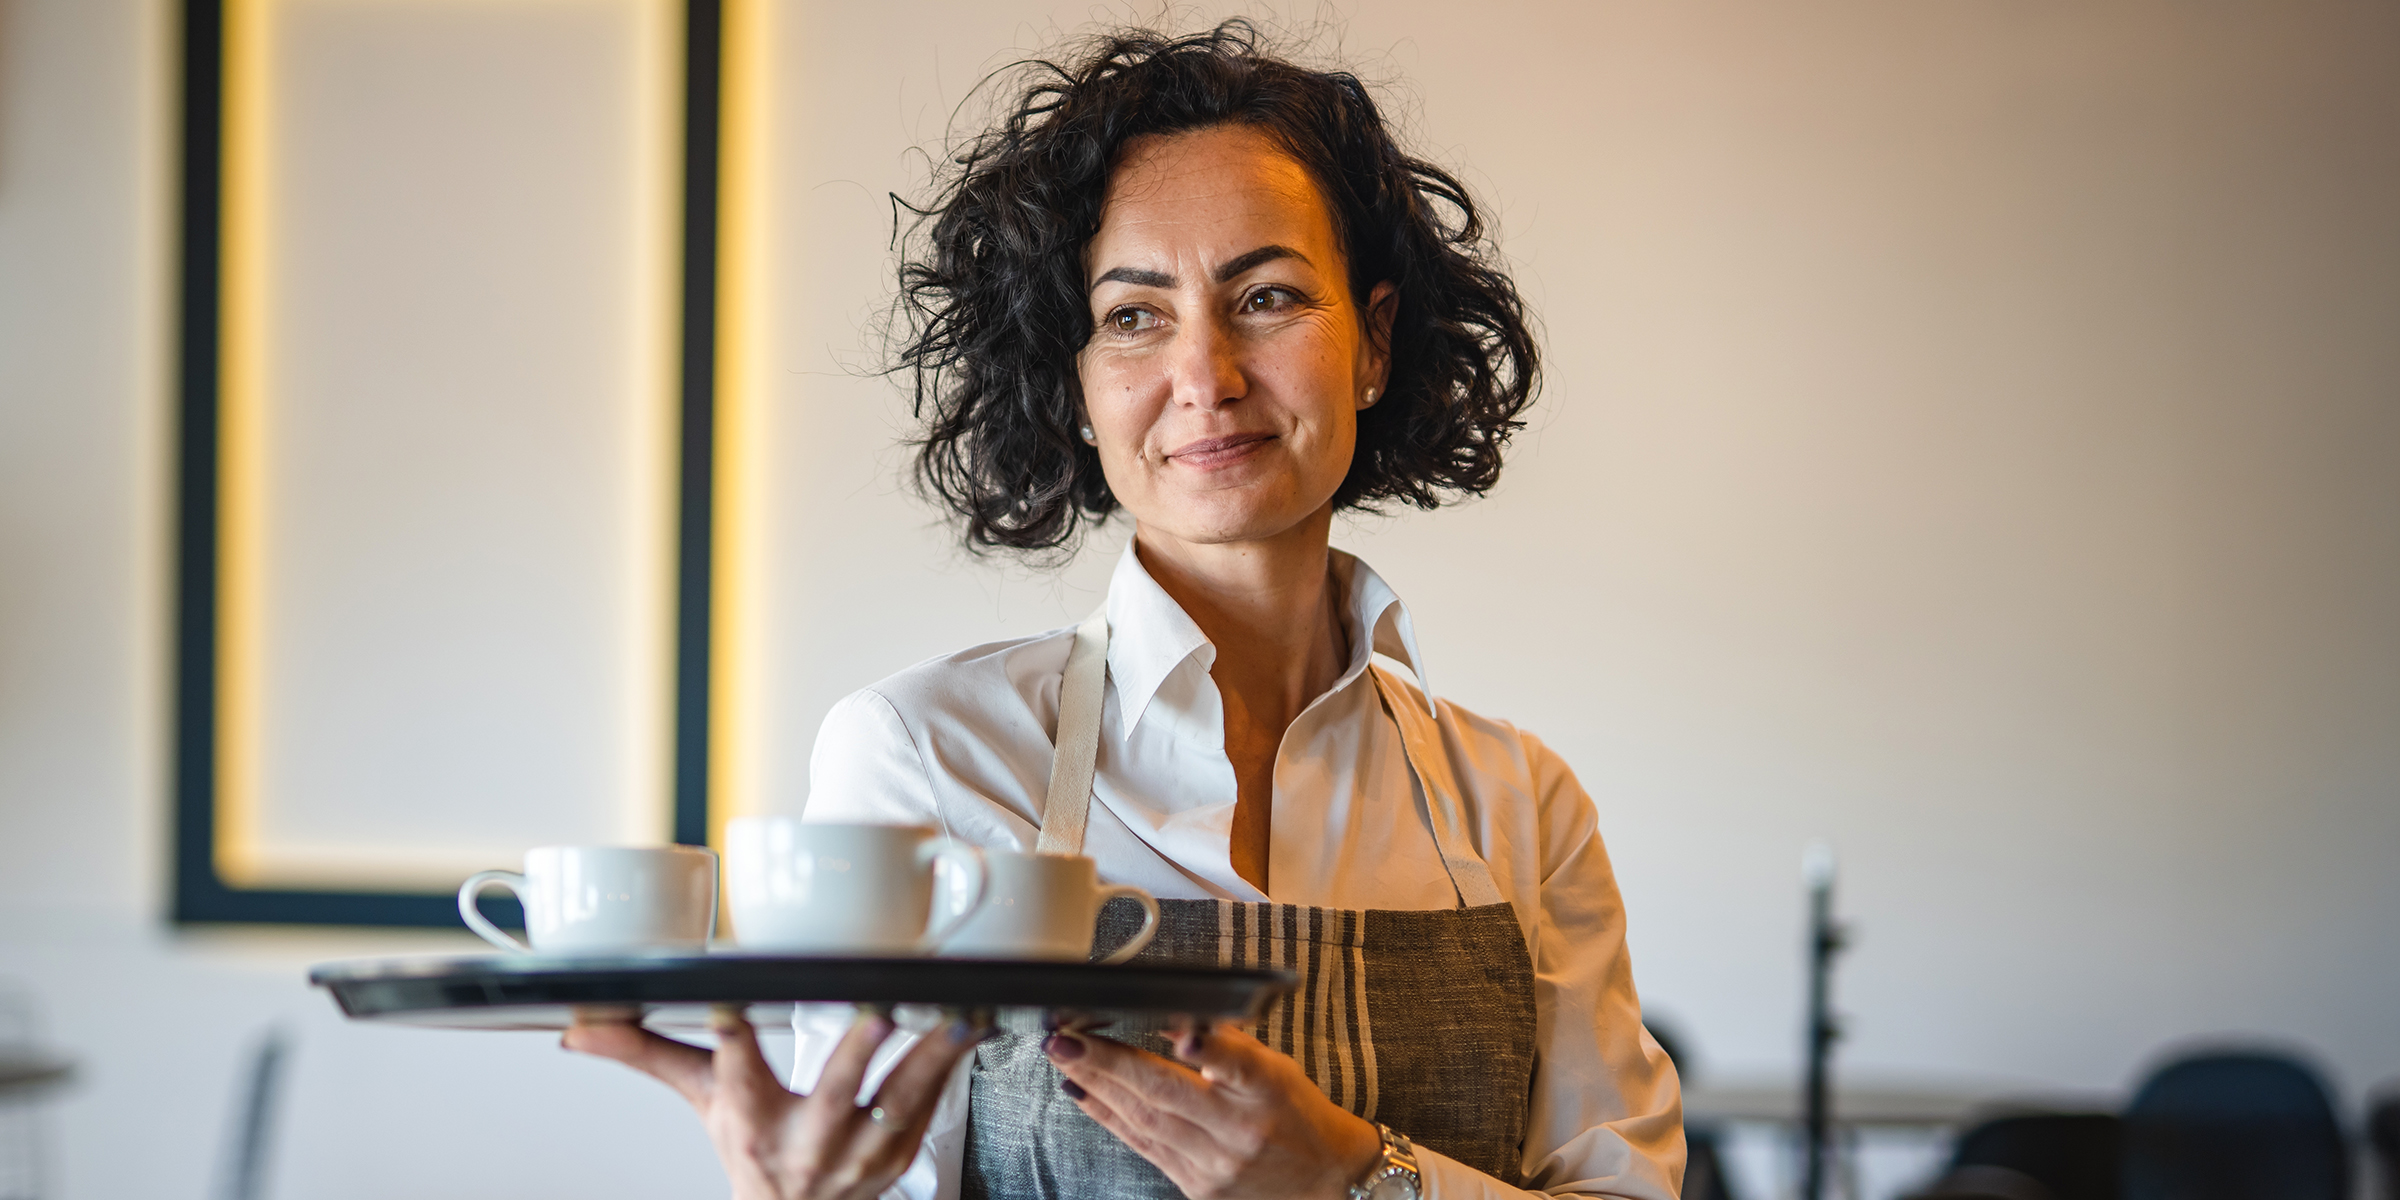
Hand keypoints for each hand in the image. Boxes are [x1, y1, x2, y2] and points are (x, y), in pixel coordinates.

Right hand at [564, 1007, 981, 1199]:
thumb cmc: (750, 1148)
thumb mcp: (701, 1099)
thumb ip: (649, 1053)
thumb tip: (577, 1029)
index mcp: (749, 1120)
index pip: (733, 1072)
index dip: (731, 1037)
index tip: (731, 1001)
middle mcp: (803, 1142)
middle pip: (830, 1097)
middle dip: (854, 1057)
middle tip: (877, 1013)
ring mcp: (856, 1153)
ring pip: (897, 1104)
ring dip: (930, 1059)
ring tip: (957, 1013)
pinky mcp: (897, 1154)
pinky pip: (929, 1110)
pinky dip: (950, 1069)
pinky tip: (970, 1027)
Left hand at [1044, 1019, 1382, 1199]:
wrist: (1324, 1181)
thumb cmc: (1298, 1116)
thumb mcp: (1277, 1068)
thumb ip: (1227, 1045)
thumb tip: (1172, 1020)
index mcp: (1268, 1089)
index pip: (1238, 1063)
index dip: (1208, 1046)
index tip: (1181, 1030)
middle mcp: (1241, 1130)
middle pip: (1166, 1093)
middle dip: (1108, 1064)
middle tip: (1067, 1039)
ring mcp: (1217, 1163)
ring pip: (1145, 1120)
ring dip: (1097, 1087)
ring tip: (1064, 1059)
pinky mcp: (1198, 1186)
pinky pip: (1144, 1146)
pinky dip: (1109, 1118)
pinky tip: (1084, 1095)